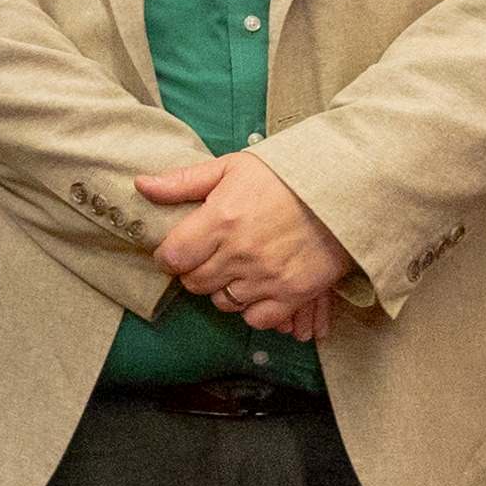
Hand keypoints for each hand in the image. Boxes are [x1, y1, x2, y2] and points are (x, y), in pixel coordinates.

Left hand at [136, 149, 353, 341]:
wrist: (344, 189)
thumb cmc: (284, 175)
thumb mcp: (230, 167)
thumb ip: (183, 182)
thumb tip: (141, 185)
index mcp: (220, 220)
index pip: (173, 257)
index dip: (169, 257)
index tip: (178, 251)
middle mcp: (240, 253)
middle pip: (195, 282)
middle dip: (195, 271)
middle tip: (209, 257)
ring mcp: (267, 276)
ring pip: (223, 302)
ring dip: (223, 289)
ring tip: (236, 269)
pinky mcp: (294, 293)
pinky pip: (256, 318)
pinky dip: (253, 308)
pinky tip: (257, 287)